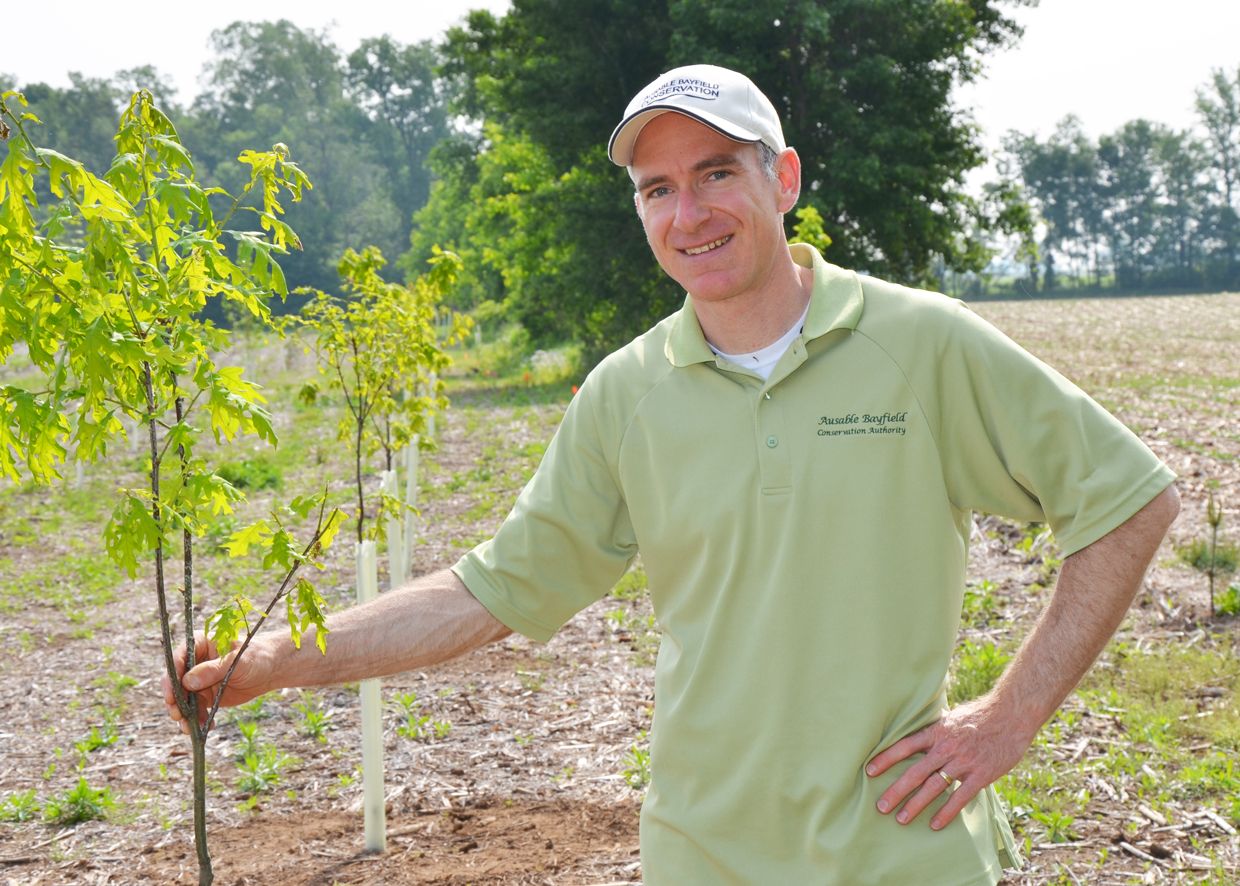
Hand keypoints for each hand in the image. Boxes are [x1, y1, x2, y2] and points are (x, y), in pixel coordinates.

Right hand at [160, 633, 270, 734]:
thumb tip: (187, 681)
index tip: (171, 694)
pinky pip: (195, 710)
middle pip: (175, 681)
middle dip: (174, 700)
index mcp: (200, 644)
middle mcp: (194, 663)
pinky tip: (204, 727)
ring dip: (183, 714)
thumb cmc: (255, 656)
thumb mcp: (236, 661)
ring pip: (183, 699)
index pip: (179, 658)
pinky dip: (196, 720)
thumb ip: (212, 670)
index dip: (172, 676)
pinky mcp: (205, 696)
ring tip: (189, 728)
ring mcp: (198, 681)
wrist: (270, 670)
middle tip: (177, 715)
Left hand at [865, 695, 1033, 829]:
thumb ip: (935, 730)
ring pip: (934, 787)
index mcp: (936, 732)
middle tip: (880, 806)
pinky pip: (960, 797)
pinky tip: (935, 825)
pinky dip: (947, 812)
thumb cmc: (979, 715)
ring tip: (901, 819)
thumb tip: (917, 734)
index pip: (905, 745)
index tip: (869, 771)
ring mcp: (963, 762)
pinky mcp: (981, 775)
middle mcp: (946, 747)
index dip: (886, 758)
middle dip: (896, 790)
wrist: (1010, 715)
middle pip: (915, 772)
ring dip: (916, 805)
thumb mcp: (952, 717)